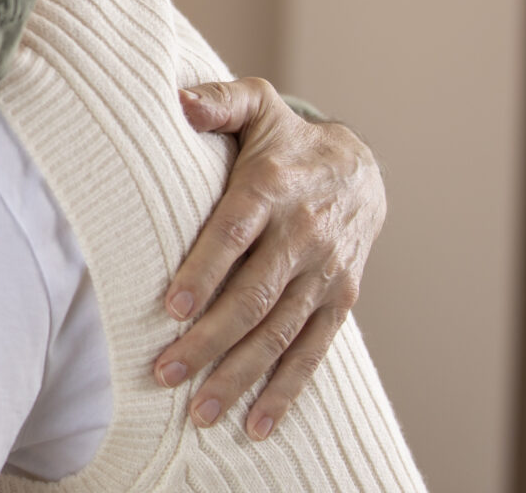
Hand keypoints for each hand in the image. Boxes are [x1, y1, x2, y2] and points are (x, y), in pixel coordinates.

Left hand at [156, 78, 385, 440]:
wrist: (360, 168)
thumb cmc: (285, 139)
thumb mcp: (256, 105)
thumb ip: (217, 102)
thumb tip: (179, 101)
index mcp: (272, 187)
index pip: (234, 233)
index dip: (204, 271)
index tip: (170, 307)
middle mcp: (302, 235)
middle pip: (253, 296)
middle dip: (208, 339)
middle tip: (164, 372)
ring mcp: (324, 273)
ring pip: (279, 333)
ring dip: (239, 375)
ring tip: (199, 411)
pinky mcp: (340, 301)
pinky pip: (313, 351)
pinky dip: (286, 391)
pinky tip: (257, 423)